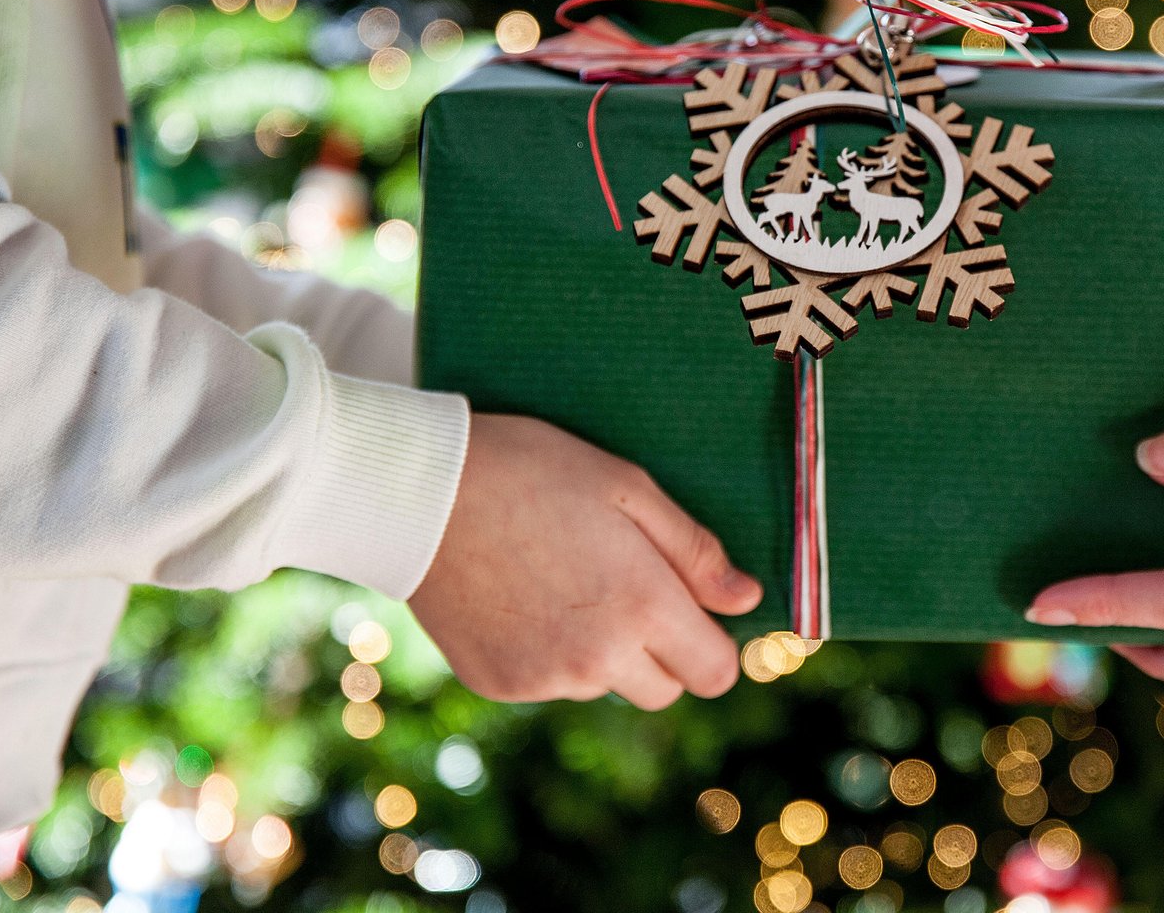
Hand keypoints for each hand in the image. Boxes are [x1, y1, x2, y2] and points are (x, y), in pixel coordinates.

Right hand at [409, 413, 760, 708]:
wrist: (417, 492)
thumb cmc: (532, 470)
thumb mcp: (628, 488)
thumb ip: (694, 551)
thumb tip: (746, 599)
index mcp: (641, 606)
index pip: (714, 674)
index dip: (712, 644)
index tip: (694, 612)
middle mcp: (596, 659)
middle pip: (663, 692)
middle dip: (661, 653)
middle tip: (626, 590)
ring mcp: (543, 678)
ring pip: (601, 686)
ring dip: (600, 652)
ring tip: (561, 580)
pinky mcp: (496, 684)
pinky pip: (546, 684)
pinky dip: (545, 653)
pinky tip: (520, 597)